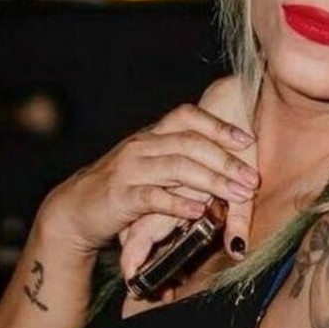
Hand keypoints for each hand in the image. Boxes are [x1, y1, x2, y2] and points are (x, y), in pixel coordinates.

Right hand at [38, 98, 258, 264]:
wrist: (76, 210)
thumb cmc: (122, 190)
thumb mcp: (152, 170)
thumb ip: (182, 165)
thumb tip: (227, 169)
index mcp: (151, 136)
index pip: (187, 117)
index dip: (218, 125)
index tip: (247, 140)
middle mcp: (142, 146)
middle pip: (190, 143)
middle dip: (226, 160)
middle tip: (252, 178)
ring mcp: (130, 169)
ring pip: (177, 167)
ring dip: (213, 180)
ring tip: (237, 194)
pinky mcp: (121, 196)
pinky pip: (154, 197)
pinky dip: (179, 203)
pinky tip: (199, 211)